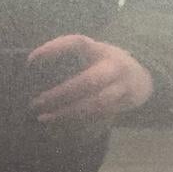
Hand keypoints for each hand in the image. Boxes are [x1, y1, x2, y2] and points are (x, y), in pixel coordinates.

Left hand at [29, 35, 153, 122]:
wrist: (142, 78)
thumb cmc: (105, 65)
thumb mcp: (92, 54)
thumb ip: (71, 60)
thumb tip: (32, 71)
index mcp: (100, 50)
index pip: (77, 43)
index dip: (55, 49)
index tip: (30, 61)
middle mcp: (113, 67)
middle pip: (89, 81)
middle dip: (61, 94)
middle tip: (36, 103)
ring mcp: (122, 87)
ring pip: (96, 104)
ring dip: (69, 113)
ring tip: (44, 118)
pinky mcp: (123, 105)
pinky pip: (100, 118)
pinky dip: (78, 124)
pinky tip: (59, 128)